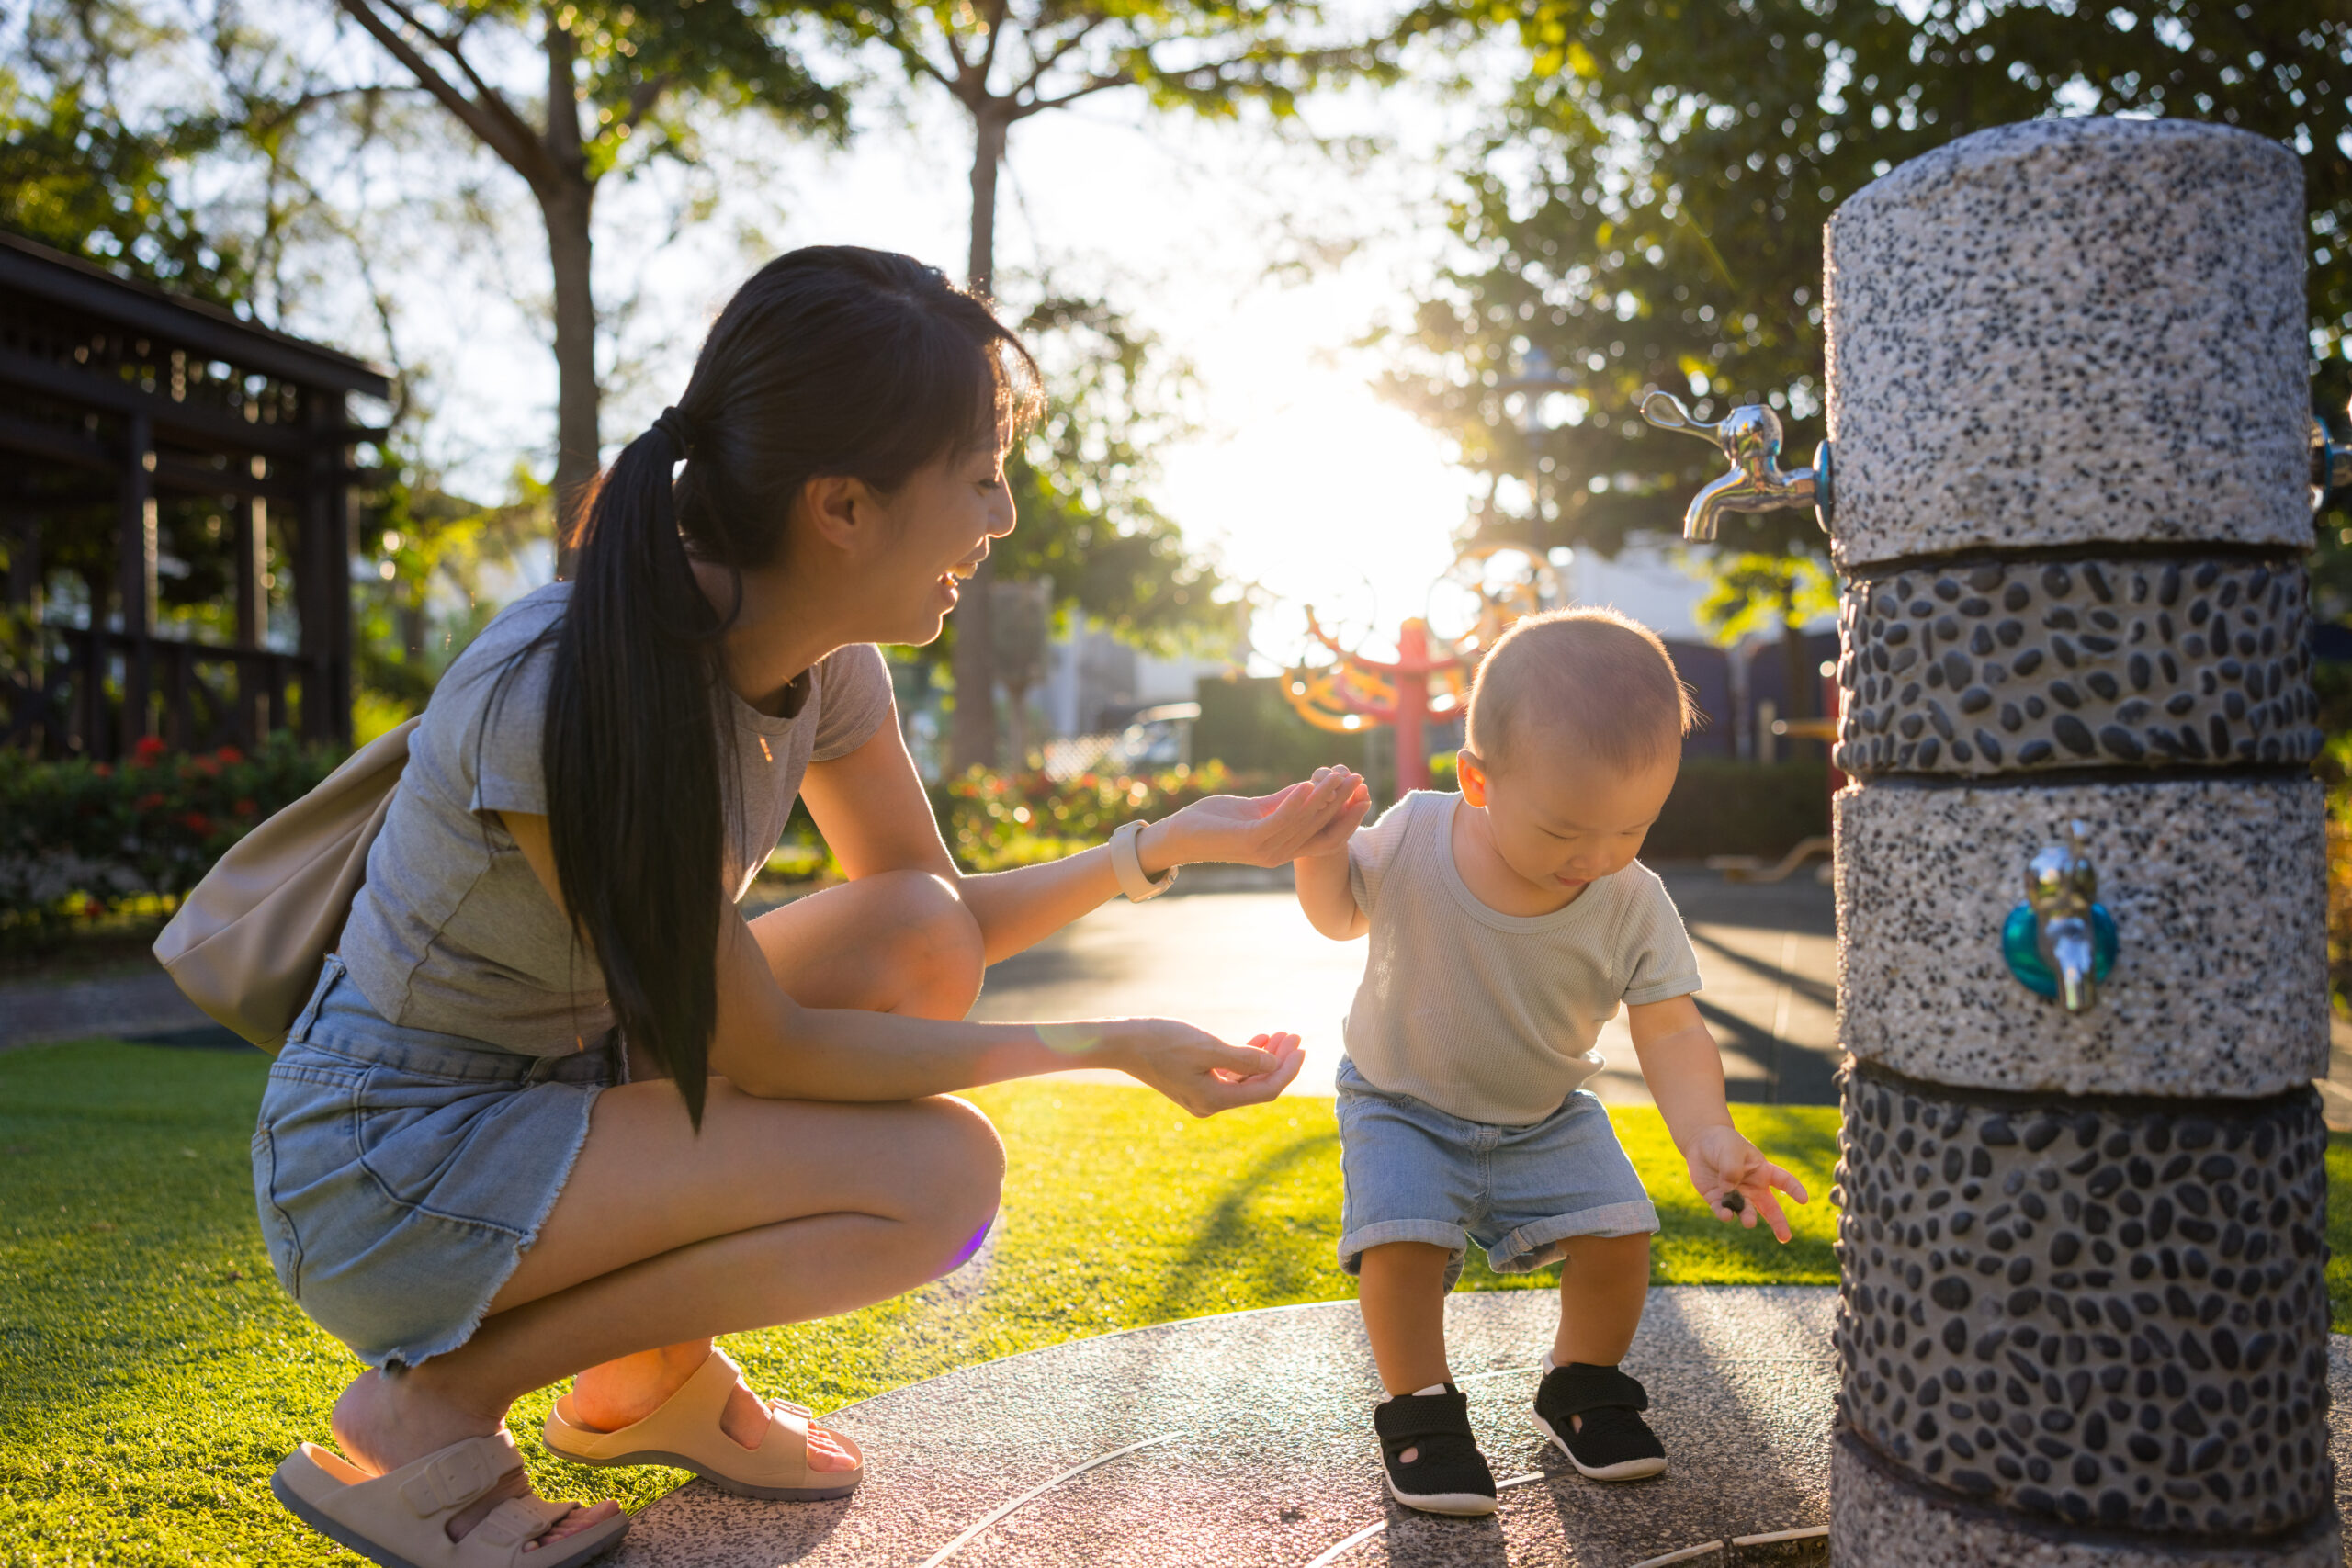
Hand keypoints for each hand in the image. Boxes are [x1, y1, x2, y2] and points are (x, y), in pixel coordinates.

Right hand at [1103, 1019, 1304, 1116]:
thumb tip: (1275, 1065)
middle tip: (1294, 1035)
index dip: (1287, 1070)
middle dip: (1279, 1061)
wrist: (1120, 1042)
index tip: (1300, 1047)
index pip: (1265, 1090)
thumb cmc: (1161, 1041)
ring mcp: (1202, 1094)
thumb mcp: (1207, 1046)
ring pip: (1245, 1079)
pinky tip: (1258, 1040)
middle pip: (1258, 1085)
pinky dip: (1245, 1058)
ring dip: (1264, 1057)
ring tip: (1280, 1034)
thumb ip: (1244, 1057)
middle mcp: (1210, 1103)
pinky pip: (1230, 1074)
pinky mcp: (1194, 1082)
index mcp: (1215, 1099)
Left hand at [1144, 768, 1370, 870]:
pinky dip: (1295, 803)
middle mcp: (1278, 854)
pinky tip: (1306, 784)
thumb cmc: (1214, 821)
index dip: (1347, 816)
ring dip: (1323, 798)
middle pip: (1320, 828)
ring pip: (1303, 823)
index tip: (1365, 794)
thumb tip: (1309, 787)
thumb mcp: (1255, 809)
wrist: (1179, 835)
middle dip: (1341, 803)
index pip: (1325, 836)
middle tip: (1359, 779)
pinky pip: (1278, 821)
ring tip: (1338, 776)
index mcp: (1283, 847)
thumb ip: (1282, 802)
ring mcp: (1264, 851)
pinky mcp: (1248, 842)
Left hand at [1683, 1124, 1809, 1243]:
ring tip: (1749, 1222)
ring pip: (1747, 1211)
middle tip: (1785, 1237)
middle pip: (1770, 1207)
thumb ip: (1732, 1169)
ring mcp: (1736, 1195)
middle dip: (1778, 1222)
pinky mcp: (1718, 1199)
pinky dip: (1725, 1214)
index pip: (1784, 1181)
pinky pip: (1724, 1210)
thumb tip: (1728, 1190)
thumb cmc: (1723, 1143)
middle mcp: (1753, 1187)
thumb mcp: (1731, 1150)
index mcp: (1763, 1171)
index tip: (1804, 1200)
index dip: (1795, 1190)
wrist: (1700, 1142)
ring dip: (1749, 1217)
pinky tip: (1726, 1215)